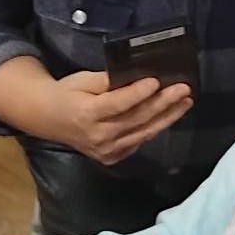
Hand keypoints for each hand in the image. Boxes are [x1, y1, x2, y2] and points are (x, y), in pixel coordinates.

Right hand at [48, 69, 193, 166]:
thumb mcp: (83, 80)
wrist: (49, 119)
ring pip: (143, 133)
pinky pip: (139, 142)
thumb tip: (137, 76)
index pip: (119, 104)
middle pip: (137, 119)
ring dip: (168, 117)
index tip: (157, 81)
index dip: (139, 93)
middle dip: (163, 103)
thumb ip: (108, 81)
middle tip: (183, 89)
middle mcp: (97, 136)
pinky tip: (169, 115)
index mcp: (86, 114)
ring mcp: (106, 151)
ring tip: (185, 102)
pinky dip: (155, 128)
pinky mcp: (112, 158)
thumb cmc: (68, 94)